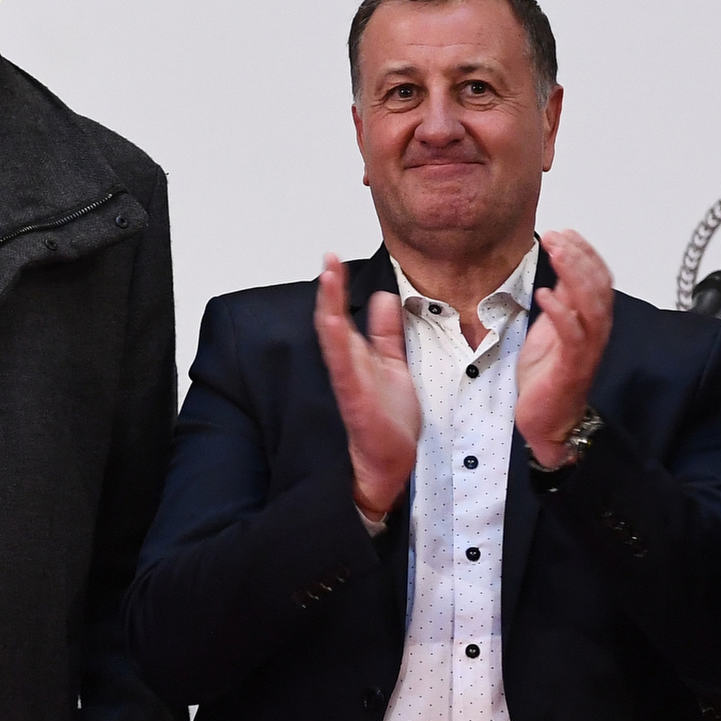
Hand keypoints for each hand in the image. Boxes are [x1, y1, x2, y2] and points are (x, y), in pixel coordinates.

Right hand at [314, 252, 419, 525]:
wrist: (391, 462)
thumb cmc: (389, 420)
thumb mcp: (393, 365)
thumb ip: (386, 334)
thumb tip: (384, 298)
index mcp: (357, 357)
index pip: (341, 314)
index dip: (337, 287)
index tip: (333, 258)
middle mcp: (349, 367)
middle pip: (331, 321)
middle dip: (329, 290)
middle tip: (328, 258)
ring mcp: (350, 382)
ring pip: (333, 341)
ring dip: (328, 308)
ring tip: (327, 279)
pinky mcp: (355, 400)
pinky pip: (343, 369)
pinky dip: (336, 345)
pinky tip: (332, 323)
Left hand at [517, 228, 612, 466]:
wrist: (547, 421)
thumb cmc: (548, 377)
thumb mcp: (552, 328)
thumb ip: (562, 299)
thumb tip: (562, 268)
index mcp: (591, 321)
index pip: (599, 278)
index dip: (585, 253)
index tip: (565, 232)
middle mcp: (595, 333)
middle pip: (599, 287)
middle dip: (580, 257)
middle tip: (558, 236)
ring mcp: (586, 350)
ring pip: (592, 306)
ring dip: (574, 276)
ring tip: (556, 253)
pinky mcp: (571, 367)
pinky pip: (572, 335)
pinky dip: (561, 312)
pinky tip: (546, 294)